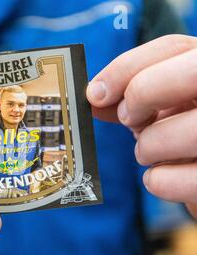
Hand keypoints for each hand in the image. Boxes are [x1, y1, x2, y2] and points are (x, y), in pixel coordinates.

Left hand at [86, 35, 196, 216]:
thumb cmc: (185, 129)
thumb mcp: (164, 105)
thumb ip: (131, 98)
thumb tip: (94, 97)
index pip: (173, 46)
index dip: (126, 68)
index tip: (95, 94)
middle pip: (192, 73)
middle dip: (143, 94)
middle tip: (128, 118)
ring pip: (191, 130)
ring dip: (150, 146)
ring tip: (148, 151)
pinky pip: (190, 180)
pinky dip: (160, 180)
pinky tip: (159, 177)